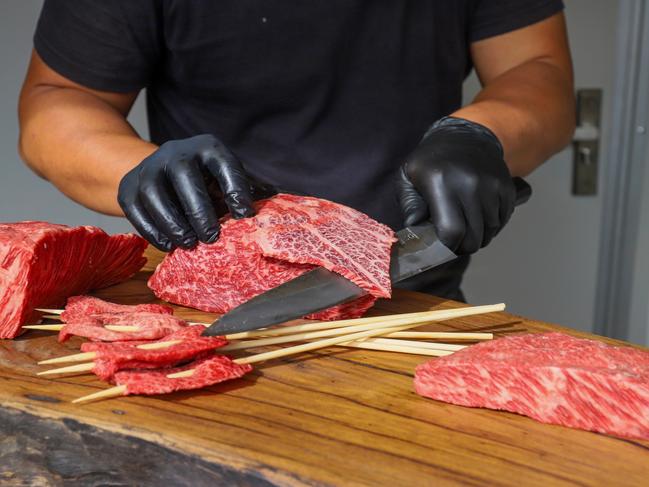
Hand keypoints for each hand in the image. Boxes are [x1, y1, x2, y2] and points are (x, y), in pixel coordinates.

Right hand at [118, 134, 261, 250]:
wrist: (160, 172)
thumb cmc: (207, 181)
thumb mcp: (228, 179)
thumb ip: (251, 190)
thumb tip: (281, 204)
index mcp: (209, 148)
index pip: (224, 164)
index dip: (235, 188)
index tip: (244, 215)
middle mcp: (177, 152)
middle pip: (184, 176)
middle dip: (198, 209)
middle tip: (212, 237)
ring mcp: (149, 168)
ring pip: (155, 193)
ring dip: (172, 222)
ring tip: (189, 244)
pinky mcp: (128, 187)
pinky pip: (135, 209)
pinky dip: (151, 229)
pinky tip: (169, 244)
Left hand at [396, 117, 515, 254]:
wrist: (464, 136)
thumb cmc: (431, 162)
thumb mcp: (408, 177)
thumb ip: (410, 205)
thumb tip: (415, 228)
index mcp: (440, 182)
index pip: (452, 231)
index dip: (448, 246)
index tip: (442, 246)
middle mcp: (468, 183)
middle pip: (473, 236)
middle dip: (463, 246)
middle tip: (454, 242)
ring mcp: (490, 184)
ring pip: (490, 230)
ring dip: (479, 237)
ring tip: (466, 229)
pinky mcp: (505, 186)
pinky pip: (503, 219)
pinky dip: (492, 226)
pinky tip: (479, 219)